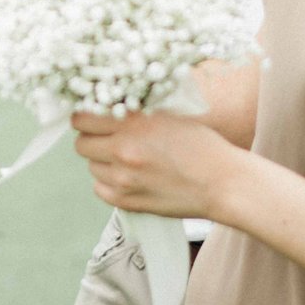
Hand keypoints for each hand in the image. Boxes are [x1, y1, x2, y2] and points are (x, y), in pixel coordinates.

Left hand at [70, 107, 242, 218]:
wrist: (223, 184)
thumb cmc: (201, 146)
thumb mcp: (169, 115)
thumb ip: (136, 111)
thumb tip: (105, 103)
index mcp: (135, 123)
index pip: (83, 117)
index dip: (87, 117)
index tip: (93, 119)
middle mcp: (124, 149)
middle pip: (81, 143)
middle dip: (92, 139)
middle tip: (109, 139)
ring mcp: (123, 178)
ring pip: (91, 166)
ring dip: (103, 162)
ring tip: (127, 160)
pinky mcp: (126, 201)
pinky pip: (99, 188)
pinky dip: (109, 183)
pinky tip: (129, 178)